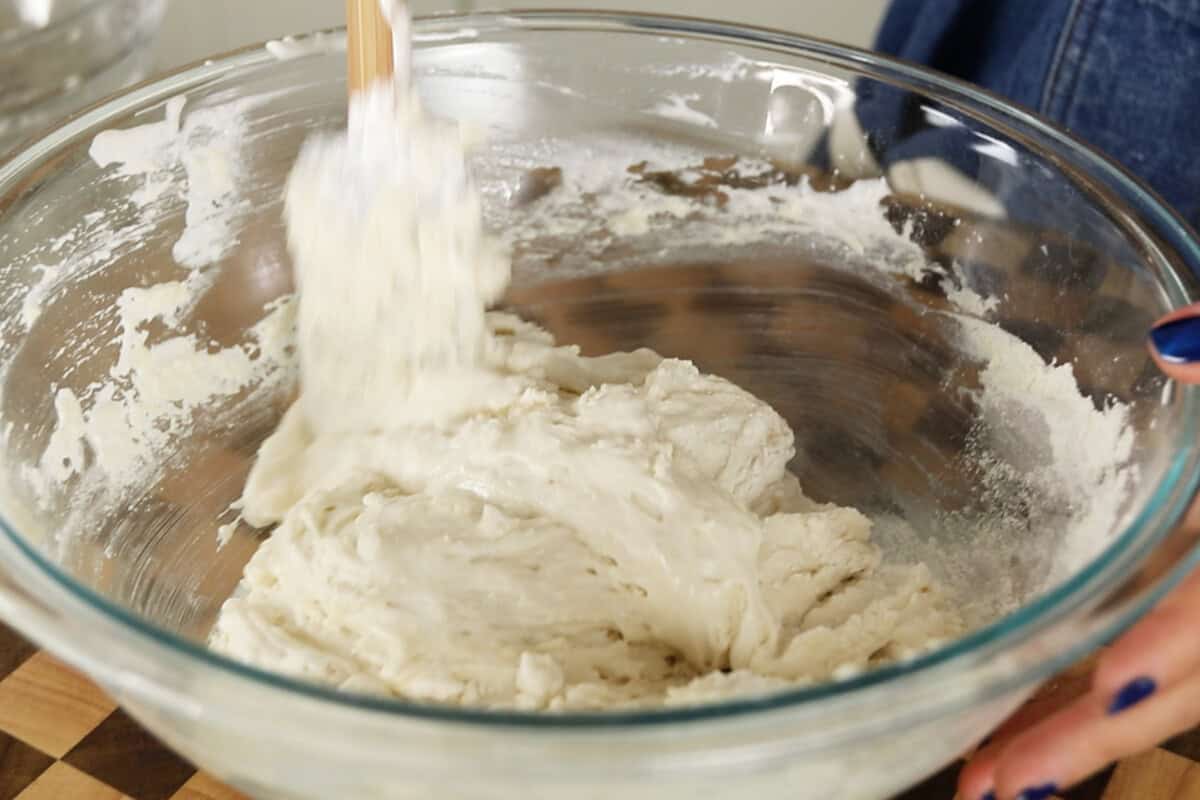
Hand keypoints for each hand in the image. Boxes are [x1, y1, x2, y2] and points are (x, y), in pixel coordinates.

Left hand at [958, 307, 1199, 799]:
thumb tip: (1176, 345)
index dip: (1175, 643)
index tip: (1115, 680)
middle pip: (1180, 684)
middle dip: (1093, 735)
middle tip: (1002, 784)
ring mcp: (1196, 605)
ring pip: (1154, 694)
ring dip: (1071, 738)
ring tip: (986, 780)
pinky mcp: (1175, 608)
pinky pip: (1132, 664)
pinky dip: (1073, 700)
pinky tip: (1012, 728)